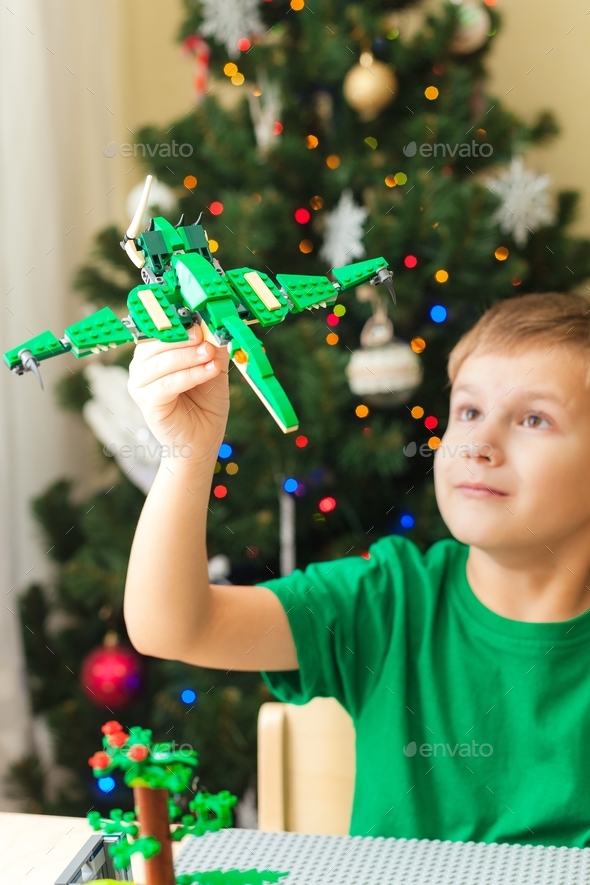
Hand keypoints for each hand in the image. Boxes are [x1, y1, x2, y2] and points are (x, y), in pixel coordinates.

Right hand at [128, 324, 228, 460]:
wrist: (203, 439)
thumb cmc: (205, 404)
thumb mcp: (213, 368)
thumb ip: (212, 347)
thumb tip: (217, 323)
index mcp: (154, 353)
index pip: (159, 328)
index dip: (176, 319)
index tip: (198, 314)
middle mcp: (141, 365)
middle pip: (157, 342)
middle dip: (184, 337)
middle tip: (205, 335)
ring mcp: (140, 384)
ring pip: (161, 362)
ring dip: (188, 356)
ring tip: (209, 354)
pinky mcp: (146, 402)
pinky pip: (167, 383)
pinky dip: (190, 375)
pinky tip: (208, 371)